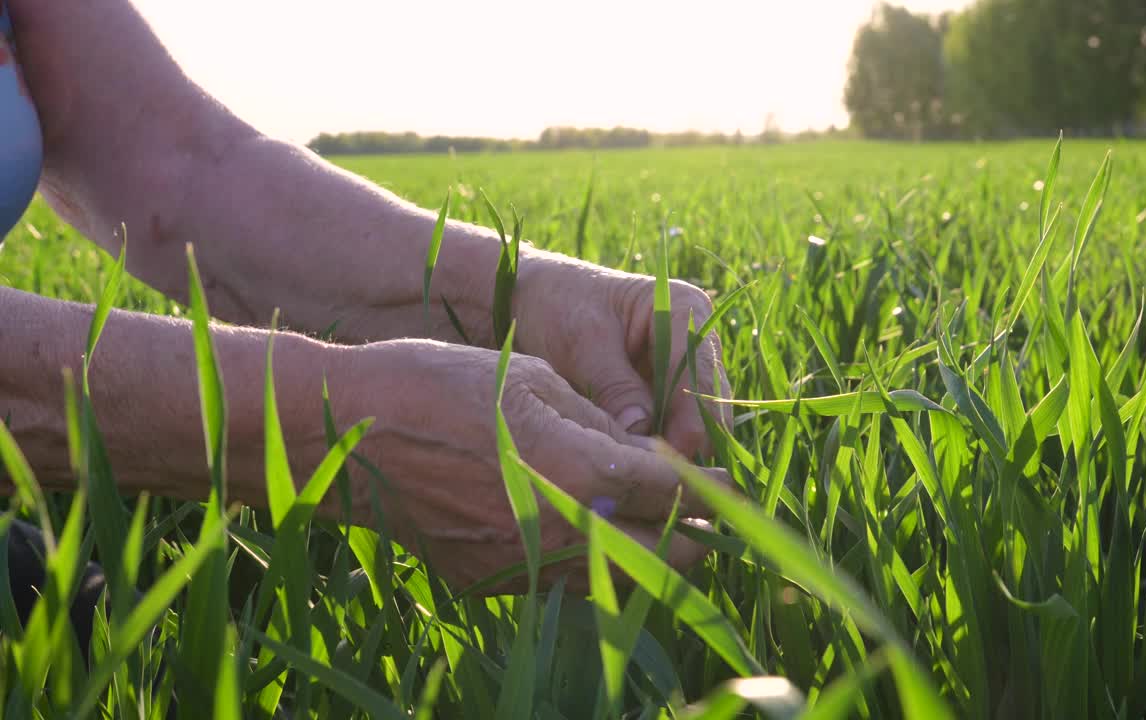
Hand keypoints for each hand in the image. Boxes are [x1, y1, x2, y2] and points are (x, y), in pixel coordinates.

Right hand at [329, 339, 723, 591]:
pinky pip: (566, 586)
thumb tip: (651, 452)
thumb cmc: (441, 384)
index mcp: (581, 472)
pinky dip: (593, 567)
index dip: (712, 487)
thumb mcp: (535, 378)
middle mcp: (562, 533)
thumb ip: (604, 422)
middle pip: (667, 557)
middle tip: (704, 510)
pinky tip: (589, 535)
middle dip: (696, 536)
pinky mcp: (491, 581)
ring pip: (620, 584)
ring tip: (655, 525)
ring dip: (649, 559)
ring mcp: (524, 567)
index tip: (732, 483)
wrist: (346, 434)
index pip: (676, 493)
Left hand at [514, 253, 732, 460]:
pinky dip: (658, 451)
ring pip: (696, 423)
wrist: (534, 302)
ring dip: (674, 450)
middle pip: (709, 403)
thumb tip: (640, 430)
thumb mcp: (581, 340)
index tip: (673, 456)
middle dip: (689, 441)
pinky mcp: (664, 398)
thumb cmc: (559, 307)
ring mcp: (682, 373)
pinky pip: (671, 431)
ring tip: (646, 479)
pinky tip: (638, 471)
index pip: (700, 374)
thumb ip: (613, 385)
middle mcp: (694, 343)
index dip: (692, 419)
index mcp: (684, 312)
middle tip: (660, 479)